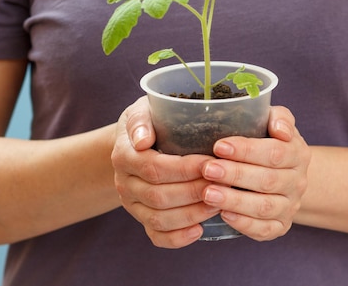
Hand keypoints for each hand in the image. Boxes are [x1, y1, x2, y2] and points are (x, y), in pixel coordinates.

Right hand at [111, 97, 218, 247]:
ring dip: (191, 214)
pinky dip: (178, 238)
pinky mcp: (142, 219)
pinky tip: (200, 230)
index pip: (154, 167)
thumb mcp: (143, 110)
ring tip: (218, 204)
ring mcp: (132, 204)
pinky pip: (156, 236)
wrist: (136, 142)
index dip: (184, 169)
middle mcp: (124, 183)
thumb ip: (141, 121)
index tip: (211, 162)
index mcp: (124, 155)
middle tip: (223, 184)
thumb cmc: (149, 121)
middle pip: (158, 196)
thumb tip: (142, 140)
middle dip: (194, 192)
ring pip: (158, 219)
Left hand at [200, 106, 310, 240]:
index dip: (247, 150)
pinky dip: (243, 224)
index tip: (219, 146)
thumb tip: (279, 128)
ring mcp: (290, 206)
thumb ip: (279, 118)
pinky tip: (222, 214)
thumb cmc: (271, 142)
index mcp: (298, 154)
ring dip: (234, 201)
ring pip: (264, 207)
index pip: (275, 152)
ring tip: (207, 193)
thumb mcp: (277, 123)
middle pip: (268, 180)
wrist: (287, 174)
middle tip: (208, 169)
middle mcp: (298, 182)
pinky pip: (264, 229)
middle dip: (235, 174)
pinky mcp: (280, 226)